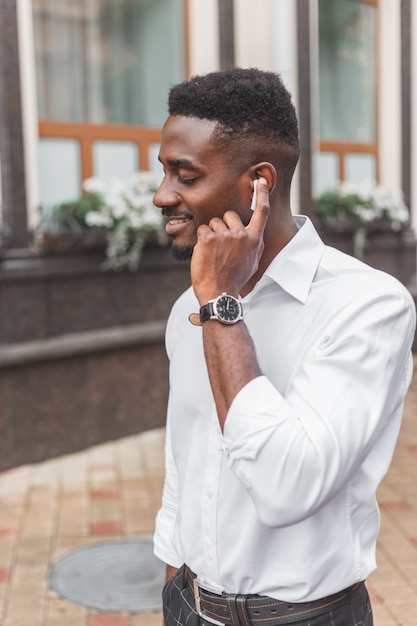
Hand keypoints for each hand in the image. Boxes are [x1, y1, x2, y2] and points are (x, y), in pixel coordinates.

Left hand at [191, 178, 269, 303]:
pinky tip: (204, 254)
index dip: (261, 195)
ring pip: (213, 222)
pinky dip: (200, 240)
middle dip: (223, 225)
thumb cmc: (234, 280)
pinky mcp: (208, 238)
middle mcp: (241, 235)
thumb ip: (253, 245)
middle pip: (229, 215)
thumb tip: (254, 235)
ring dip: (210, 234)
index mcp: (254, 240)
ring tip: (213, 253)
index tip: (259, 181)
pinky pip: (202, 230)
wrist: (219, 293)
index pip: (261, 212)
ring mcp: (224, 236)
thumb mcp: (252, 263)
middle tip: (221, 245)